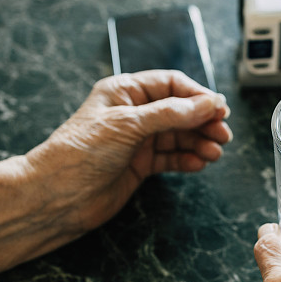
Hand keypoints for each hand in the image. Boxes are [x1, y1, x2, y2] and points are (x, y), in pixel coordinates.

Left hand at [25, 70, 230, 232]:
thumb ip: (170, 114)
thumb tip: (208, 104)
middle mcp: (133, 113)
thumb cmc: (80, 153)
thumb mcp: (127, 125)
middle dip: (203, 122)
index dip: (197, 96)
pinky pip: (171, 158)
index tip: (219, 110)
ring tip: (214, 153)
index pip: (171, 85)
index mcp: (124, 91)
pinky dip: (187, 160)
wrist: (57, 196)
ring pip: (179, 136)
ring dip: (199, 143)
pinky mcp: (140, 165)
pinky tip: (199, 164)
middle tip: (223, 135)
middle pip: (180, 111)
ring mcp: (137, 140)